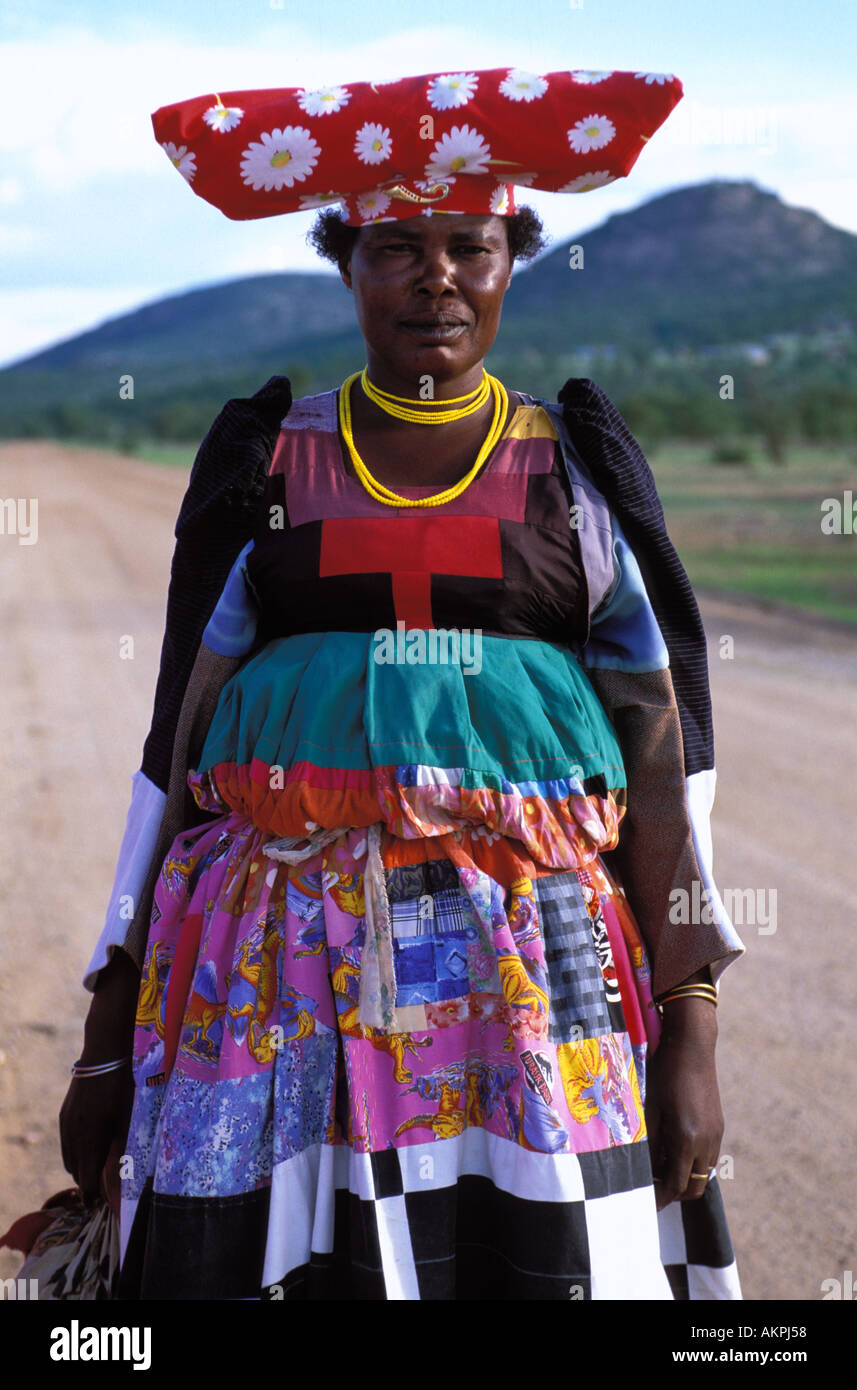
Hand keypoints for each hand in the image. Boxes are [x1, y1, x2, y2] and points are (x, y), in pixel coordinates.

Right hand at [59, 1065, 133, 1207]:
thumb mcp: (128, 1120)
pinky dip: (74, 1153)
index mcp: (91, 1140)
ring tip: (94, 1172)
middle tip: (100, 1190)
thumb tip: (125, 1176)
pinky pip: (66, 1144)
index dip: (92, 1195)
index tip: (98, 1204)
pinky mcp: (64, 1115)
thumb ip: (124, 1149)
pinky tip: (87, 1150)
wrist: (104, 1056)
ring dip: (80, 1169)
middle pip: (76, 1172)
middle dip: (87, 1183)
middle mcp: (74, 1136)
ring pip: (69, 1159)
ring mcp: (67, 1125)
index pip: (86, 1180)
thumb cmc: (123, 1088)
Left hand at [644, 1004, 722, 1209]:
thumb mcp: (651, 1110)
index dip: (660, 1197)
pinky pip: (708, 1156)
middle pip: (695, 1187)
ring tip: (661, 1167)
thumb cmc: (664, 1074)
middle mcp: (707, 1142)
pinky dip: (693, 1162)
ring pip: (704, 1173)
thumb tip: (645, 1168)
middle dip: (674, 1193)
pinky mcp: (719, 1125)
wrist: (692, 1046)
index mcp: (687, 1140)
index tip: (646, 1201)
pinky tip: (674, 1149)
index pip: (676, 1185)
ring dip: (685, 1178)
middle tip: (652, 1187)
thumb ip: (650, 1143)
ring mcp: (716, 1134)